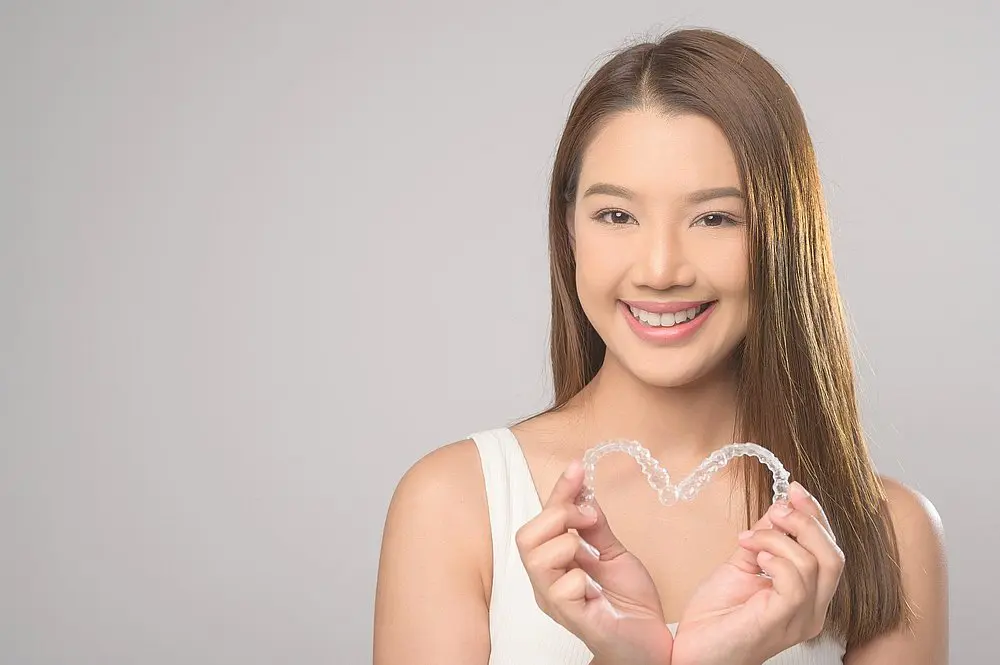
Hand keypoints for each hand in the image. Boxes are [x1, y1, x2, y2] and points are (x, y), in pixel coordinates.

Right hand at [515, 459, 672, 664]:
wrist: (652, 644)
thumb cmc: (629, 606)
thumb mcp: (614, 554)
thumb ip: (596, 527)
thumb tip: (583, 490)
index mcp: (554, 564)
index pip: (543, 518)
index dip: (560, 490)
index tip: (577, 467)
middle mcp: (547, 583)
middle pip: (525, 537)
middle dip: (559, 516)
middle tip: (590, 520)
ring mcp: (556, 602)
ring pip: (535, 560)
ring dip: (567, 544)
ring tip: (589, 554)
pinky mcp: (573, 620)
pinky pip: (560, 591)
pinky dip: (579, 578)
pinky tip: (595, 587)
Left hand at [670, 481, 844, 664]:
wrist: (694, 652)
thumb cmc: (717, 617)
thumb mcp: (742, 565)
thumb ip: (763, 539)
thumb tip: (778, 507)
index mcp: (808, 596)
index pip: (830, 551)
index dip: (816, 516)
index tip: (794, 489)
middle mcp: (812, 610)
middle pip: (834, 556)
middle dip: (806, 521)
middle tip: (775, 509)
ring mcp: (800, 619)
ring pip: (816, 564)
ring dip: (778, 539)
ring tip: (749, 540)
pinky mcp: (780, 622)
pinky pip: (796, 583)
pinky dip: (776, 559)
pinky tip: (755, 558)